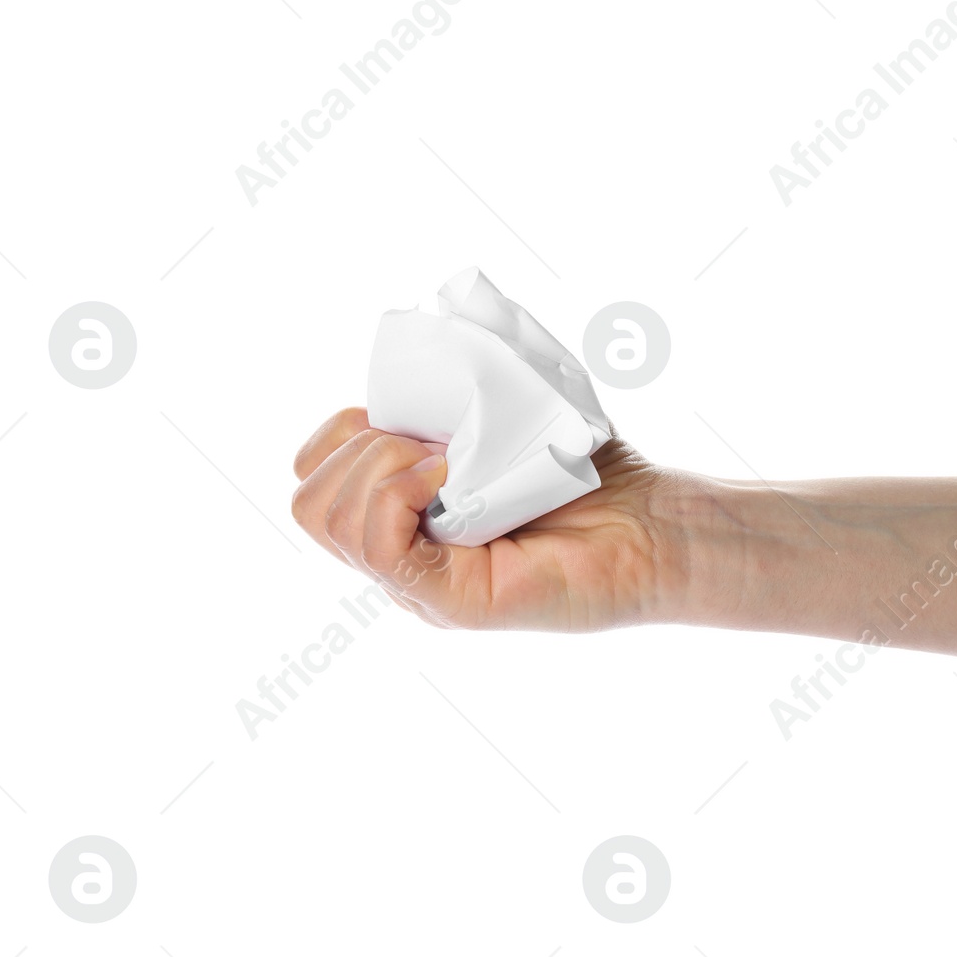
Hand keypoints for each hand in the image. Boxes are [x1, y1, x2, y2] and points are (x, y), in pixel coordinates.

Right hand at [290, 408, 680, 633]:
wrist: (650, 524)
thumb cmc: (584, 466)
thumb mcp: (498, 407)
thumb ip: (444, 390)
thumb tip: (409, 354)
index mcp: (399, 515)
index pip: (312, 476)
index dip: (340, 432)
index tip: (405, 415)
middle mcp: (400, 557)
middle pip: (306, 502)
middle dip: (352, 447)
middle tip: (429, 442)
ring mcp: (417, 585)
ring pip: (328, 520)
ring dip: (377, 465)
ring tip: (443, 460)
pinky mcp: (445, 603)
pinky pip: (377, 545)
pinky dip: (398, 492)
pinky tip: (448, 477)